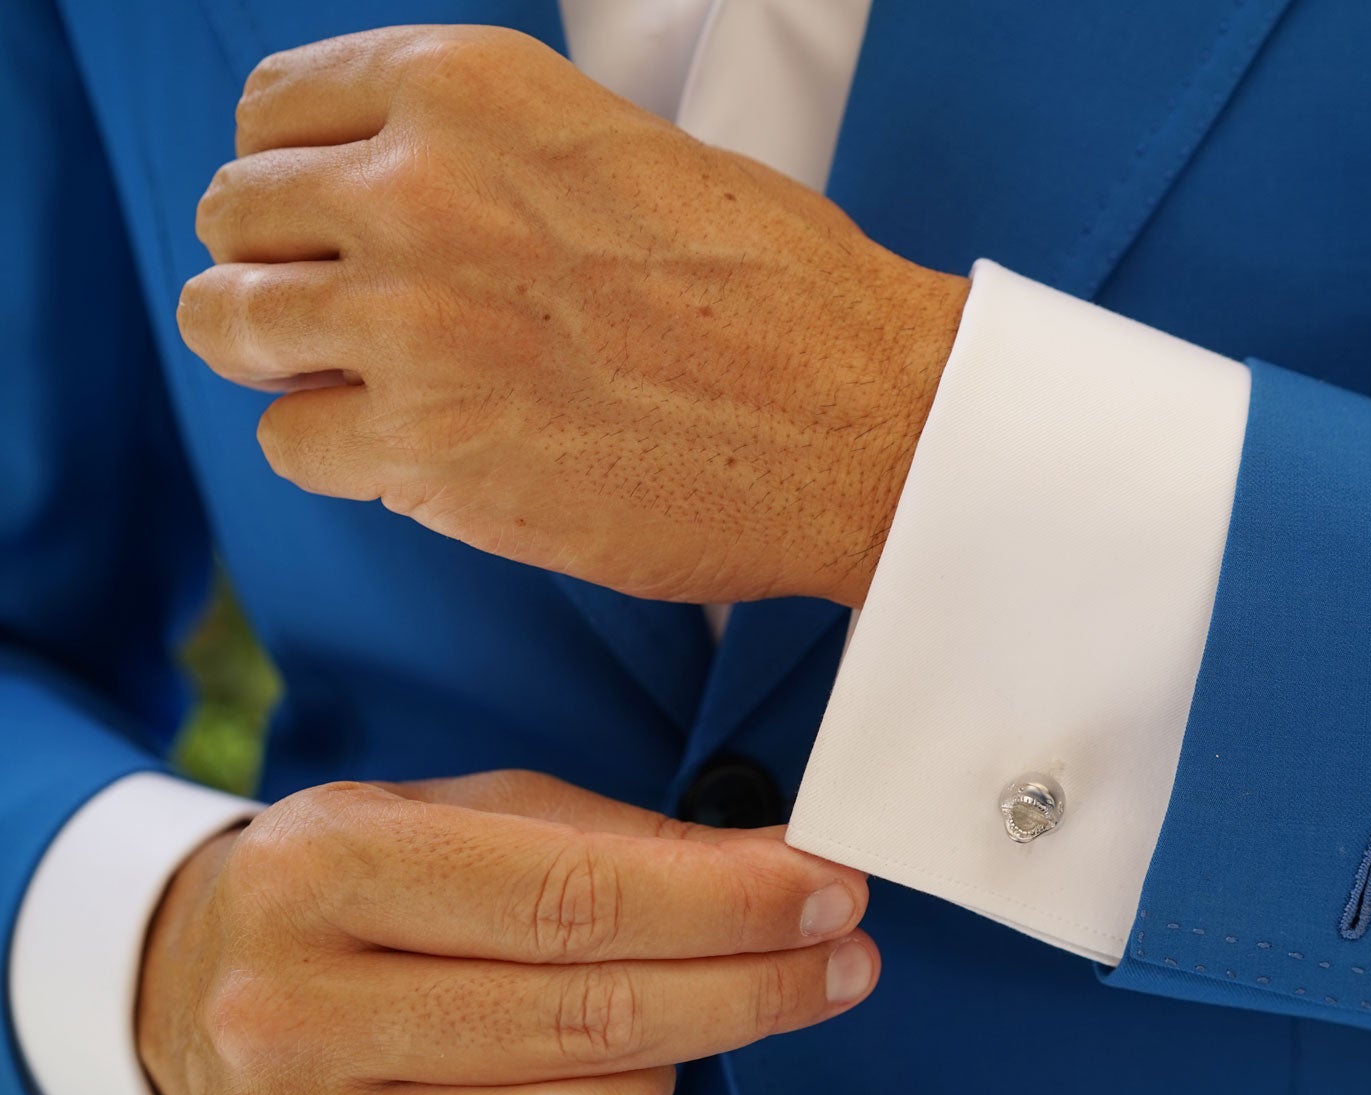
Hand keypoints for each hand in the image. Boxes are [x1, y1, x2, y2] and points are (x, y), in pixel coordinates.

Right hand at [136, 770, 875, 1094]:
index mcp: (326, 868)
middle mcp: (290, 1009)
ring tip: (699, 1021)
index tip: (830, 895)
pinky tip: (597, 1093)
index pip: (577, 900)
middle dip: (750, 991)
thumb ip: (624, 844)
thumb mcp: (470, 812)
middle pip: (586, 1023)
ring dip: (674, 1076)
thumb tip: (788, 869)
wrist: (189, 986)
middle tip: (842, 961)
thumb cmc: (364, 883)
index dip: (729, 906)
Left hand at [176, 24, 968, 607]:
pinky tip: (416, 448)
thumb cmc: (783, 291)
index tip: (322, 218)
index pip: (274, 109)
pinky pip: (289, 442)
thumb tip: (401, 194)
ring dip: (283, 355)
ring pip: (224, 324)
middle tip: (346, 311)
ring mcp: (411, 322)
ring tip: (360, 380)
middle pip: (234, 215)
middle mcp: (418, 187)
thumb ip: (489, 154)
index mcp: (469, 87)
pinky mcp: (425, 450)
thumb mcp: (622, 148)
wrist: (864, 418)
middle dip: (280, 264)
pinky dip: (339, 451)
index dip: (291, 172)